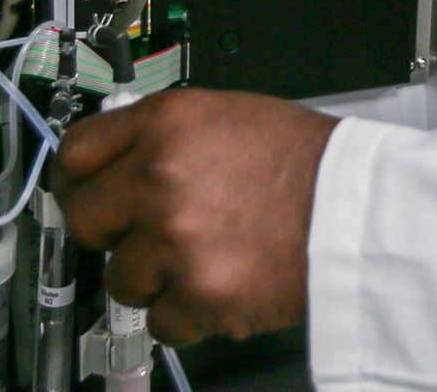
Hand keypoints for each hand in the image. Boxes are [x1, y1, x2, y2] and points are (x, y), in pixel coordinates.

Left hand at [52, 89, 340, 345]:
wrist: (360, 210)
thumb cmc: (307, 164)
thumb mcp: (227, 116)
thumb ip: (165, 137)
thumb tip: (118, 161)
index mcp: (165, 123)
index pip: (75, 153)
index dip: (76, 181)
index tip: (83, 196)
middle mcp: (159, 177)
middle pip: (85, 221)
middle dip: (112, 235)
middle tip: (148, 237)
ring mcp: (174, 239)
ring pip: (121, 279)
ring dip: (154, 279)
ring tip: (204, 260)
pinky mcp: (198, 294)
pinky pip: (161, 321)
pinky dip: (187, 315)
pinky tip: (220, 288)